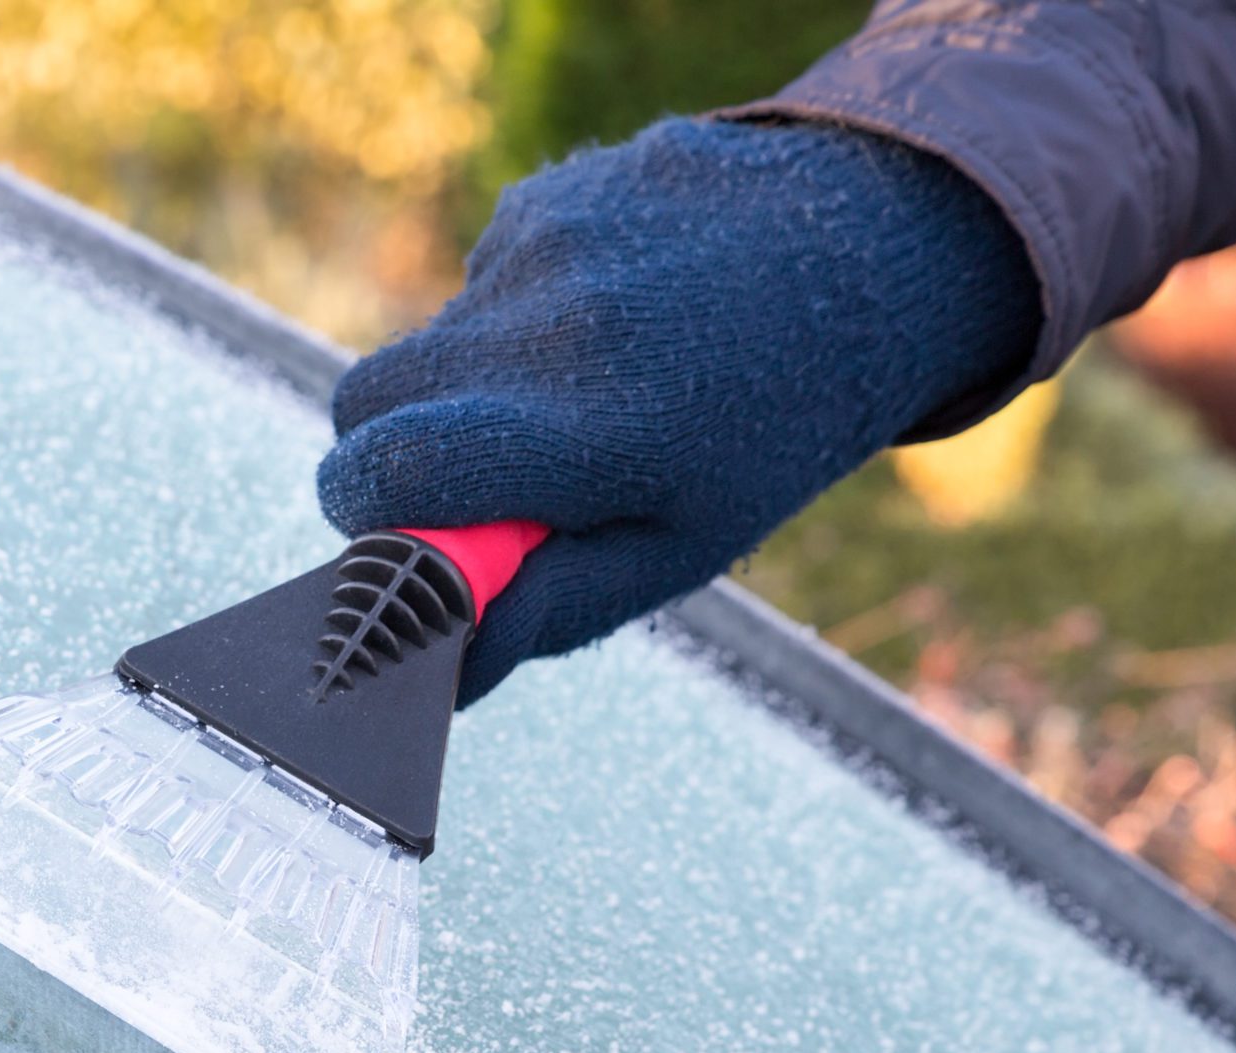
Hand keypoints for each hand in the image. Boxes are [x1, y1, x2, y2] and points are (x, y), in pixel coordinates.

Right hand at [318, 118, 1039, 703]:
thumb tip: (440, 672)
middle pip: (364, 402)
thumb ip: (549, 606)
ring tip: (582, 392)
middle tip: (478, 481)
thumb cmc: (773, 426)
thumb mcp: (681, 546)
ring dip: (468, 385)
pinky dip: (515, 317)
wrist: (871, 249)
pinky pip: (475, 282)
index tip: (399, 532)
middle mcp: (546, 326)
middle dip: (392, 451)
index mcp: (583, 431)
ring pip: (424, 343)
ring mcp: (540, 245)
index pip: (382, 469)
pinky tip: (607, 322)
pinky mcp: (543, 197)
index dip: (365, 515)